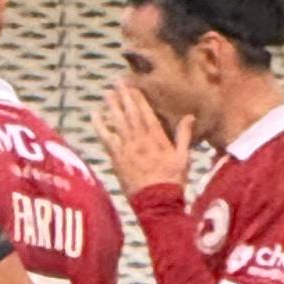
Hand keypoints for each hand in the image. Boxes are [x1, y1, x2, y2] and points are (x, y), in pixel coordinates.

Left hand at [93, 75, 194, 202]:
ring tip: (107, 93)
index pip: (146, 112)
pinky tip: (94, 115)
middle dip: (124, 97)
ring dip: (112, 106)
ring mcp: (127, 148)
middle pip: (130, 113)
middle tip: (117, 82)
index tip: (133, 85)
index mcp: (157, 137)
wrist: (156, 201)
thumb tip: (189, 116)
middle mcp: (140, 139)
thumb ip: (184, 135)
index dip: (138, 98)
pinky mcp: (116, 158)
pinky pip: (106, 138)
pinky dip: (99, 126)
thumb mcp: (184, 157)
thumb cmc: (172, 180)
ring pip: (118, 122)